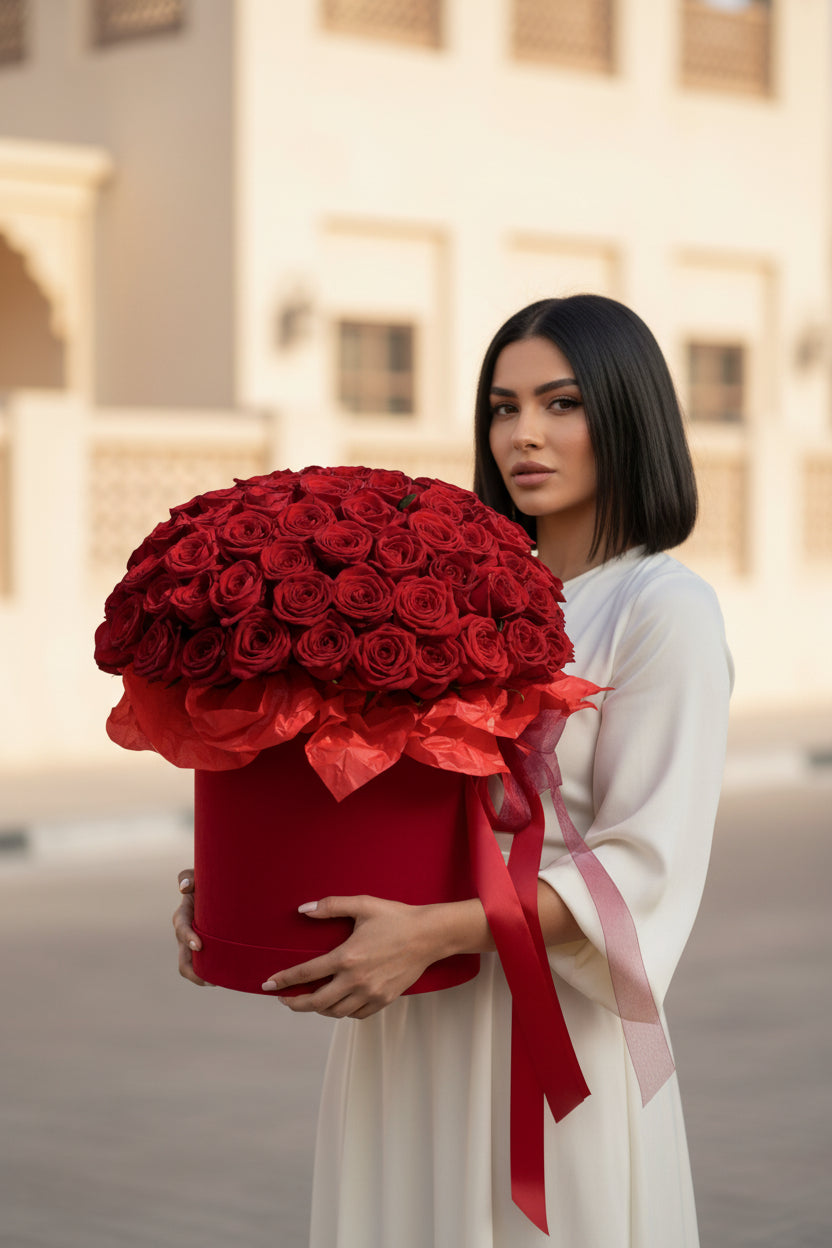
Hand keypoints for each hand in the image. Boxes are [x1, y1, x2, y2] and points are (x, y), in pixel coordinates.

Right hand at [172, 868, 210, 985]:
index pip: (181, 928)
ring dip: (202, 977)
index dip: (187, 938)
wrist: (220, 887)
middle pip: (183, 959)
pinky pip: (205, 966)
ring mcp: (194, 944)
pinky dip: (212, 974)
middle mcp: (186, 933)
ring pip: (192, 967)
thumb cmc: (209, 879)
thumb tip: (184, 887)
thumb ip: (189, 876)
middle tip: (210, 980)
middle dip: (193, 971)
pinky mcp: (207, 949)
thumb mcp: (199, 874)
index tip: (199, 946)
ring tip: (219, 982)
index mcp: (183, 915)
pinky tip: (226, 979)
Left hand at [262, 895, 443, 1019]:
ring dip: (317, 1009)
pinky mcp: (383, 1000)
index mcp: (347, 957)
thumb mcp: (362, 904)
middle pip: (316, 1002)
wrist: (429, 935)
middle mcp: (356, 980)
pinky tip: (337, 1003)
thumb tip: (303, 909)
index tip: (267, 984)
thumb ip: (330, 906)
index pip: (306, 973)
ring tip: (309, 1000)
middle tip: (283, 999)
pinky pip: (355, 1014)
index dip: (283, 979)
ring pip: (335, 1012)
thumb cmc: (396, 918)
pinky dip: (341, 1011)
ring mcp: (370, 993)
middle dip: (294, 1003)